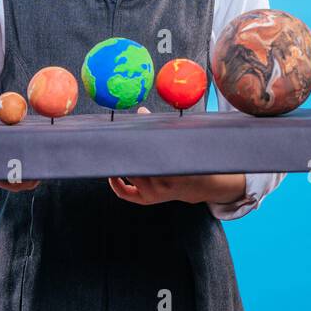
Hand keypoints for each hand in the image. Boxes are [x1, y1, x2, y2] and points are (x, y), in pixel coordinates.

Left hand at [108, 108, 247, 205]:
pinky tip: (113, 173)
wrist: (198, 186)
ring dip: (121, 164)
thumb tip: (141, 111)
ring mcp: (153, 194)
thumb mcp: (181, 144)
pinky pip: (125, 193)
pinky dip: (116, 184)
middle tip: (114, 140)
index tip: (126, 134)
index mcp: (172, 171)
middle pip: (135, 166)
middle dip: (126, 152)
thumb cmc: (189, 161)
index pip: (147, 155)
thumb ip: (161, 128)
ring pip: (129, 175)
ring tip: (113, 151)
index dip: (135, 144)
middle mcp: (161, 185)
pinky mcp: (146, 199)